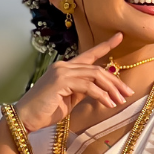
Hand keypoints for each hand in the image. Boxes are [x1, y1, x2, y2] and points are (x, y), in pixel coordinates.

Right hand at [14, 34, 133, 131]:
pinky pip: (87, 86)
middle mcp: (64, 66)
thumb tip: (100, 91)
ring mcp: (62, 72)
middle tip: (127, 93)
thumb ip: (83, 91)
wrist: (26, 118)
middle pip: (97, 69)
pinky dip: (100, 95)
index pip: (89, 54)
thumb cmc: (46, 111)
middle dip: (115, 81)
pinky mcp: (61, 81)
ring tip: (120, 101)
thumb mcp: (69, 100)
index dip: (105, 45)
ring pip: (94, 76)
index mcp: (66, 68)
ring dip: (110, 89)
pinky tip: (108, 104)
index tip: (120, 36)